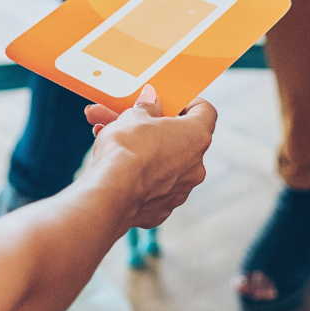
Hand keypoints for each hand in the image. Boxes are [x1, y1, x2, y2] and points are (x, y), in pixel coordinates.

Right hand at [82, 85, 215, 228]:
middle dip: (149, 127)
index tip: (170, 101)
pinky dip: (135, 176)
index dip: (188, 103)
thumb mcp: (134, 115)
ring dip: (137, 150)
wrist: (111, 192)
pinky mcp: (161, 210)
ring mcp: (179, 191)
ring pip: (159, 163)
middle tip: (124, 117)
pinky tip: (110, 167)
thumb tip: (151, 100)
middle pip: (176, 139)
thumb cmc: (127, 148)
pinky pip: (150, 187)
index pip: (205, 112)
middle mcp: (195, 166)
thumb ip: (146, 107)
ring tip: (104, 138)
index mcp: (196, 137)